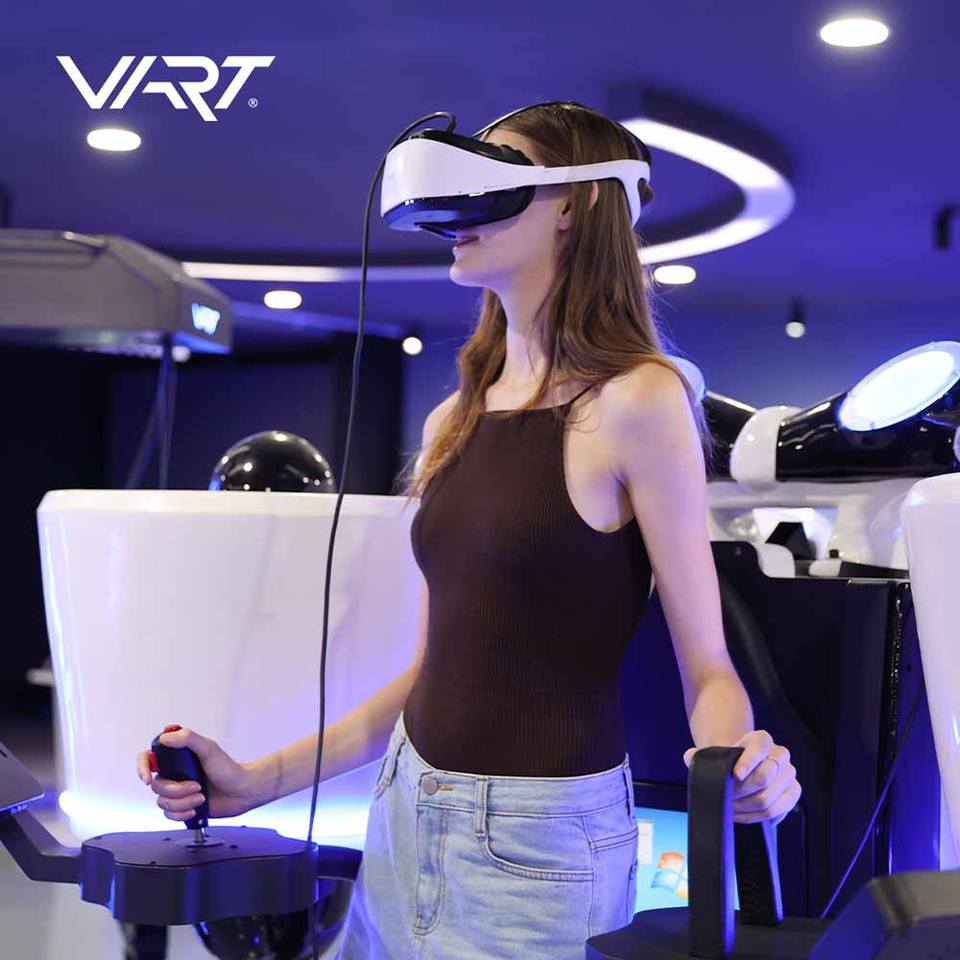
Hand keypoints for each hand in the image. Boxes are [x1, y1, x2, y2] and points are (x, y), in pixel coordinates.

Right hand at [136, 726, 275, 822]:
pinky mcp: (182, 806)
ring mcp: (178, 790)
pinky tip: (196, 809)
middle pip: (157, 785)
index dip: (142, 768)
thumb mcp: (209, 749)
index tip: (148, 778)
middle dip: (176, 790)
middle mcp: (175, 773)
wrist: (242, 792)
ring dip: (182, 802)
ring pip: (162, 802)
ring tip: (201, 797)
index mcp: (177, 756)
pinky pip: (168, 815)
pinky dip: (181, 814)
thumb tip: (164, 738)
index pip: (148, 757)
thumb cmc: (228, 769)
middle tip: (197, 786)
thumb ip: (188, 738)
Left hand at [683, 730, 800, 825]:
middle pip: (765, 776)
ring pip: (770, 797)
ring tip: (730, 810)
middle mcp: (780, 754)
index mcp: (762, 739)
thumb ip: (702, 755)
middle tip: (725, 799)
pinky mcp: (792, 793)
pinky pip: (779, 810)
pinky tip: (745, 816)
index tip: (736, 774)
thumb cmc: (729, 761)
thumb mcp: (716, 754)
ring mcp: (789, 774)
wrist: (743, 768)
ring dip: (747, 808)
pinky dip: (759, 817)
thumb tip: (689, 757)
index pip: (760, 746)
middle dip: (742, 791)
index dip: (749, 760)